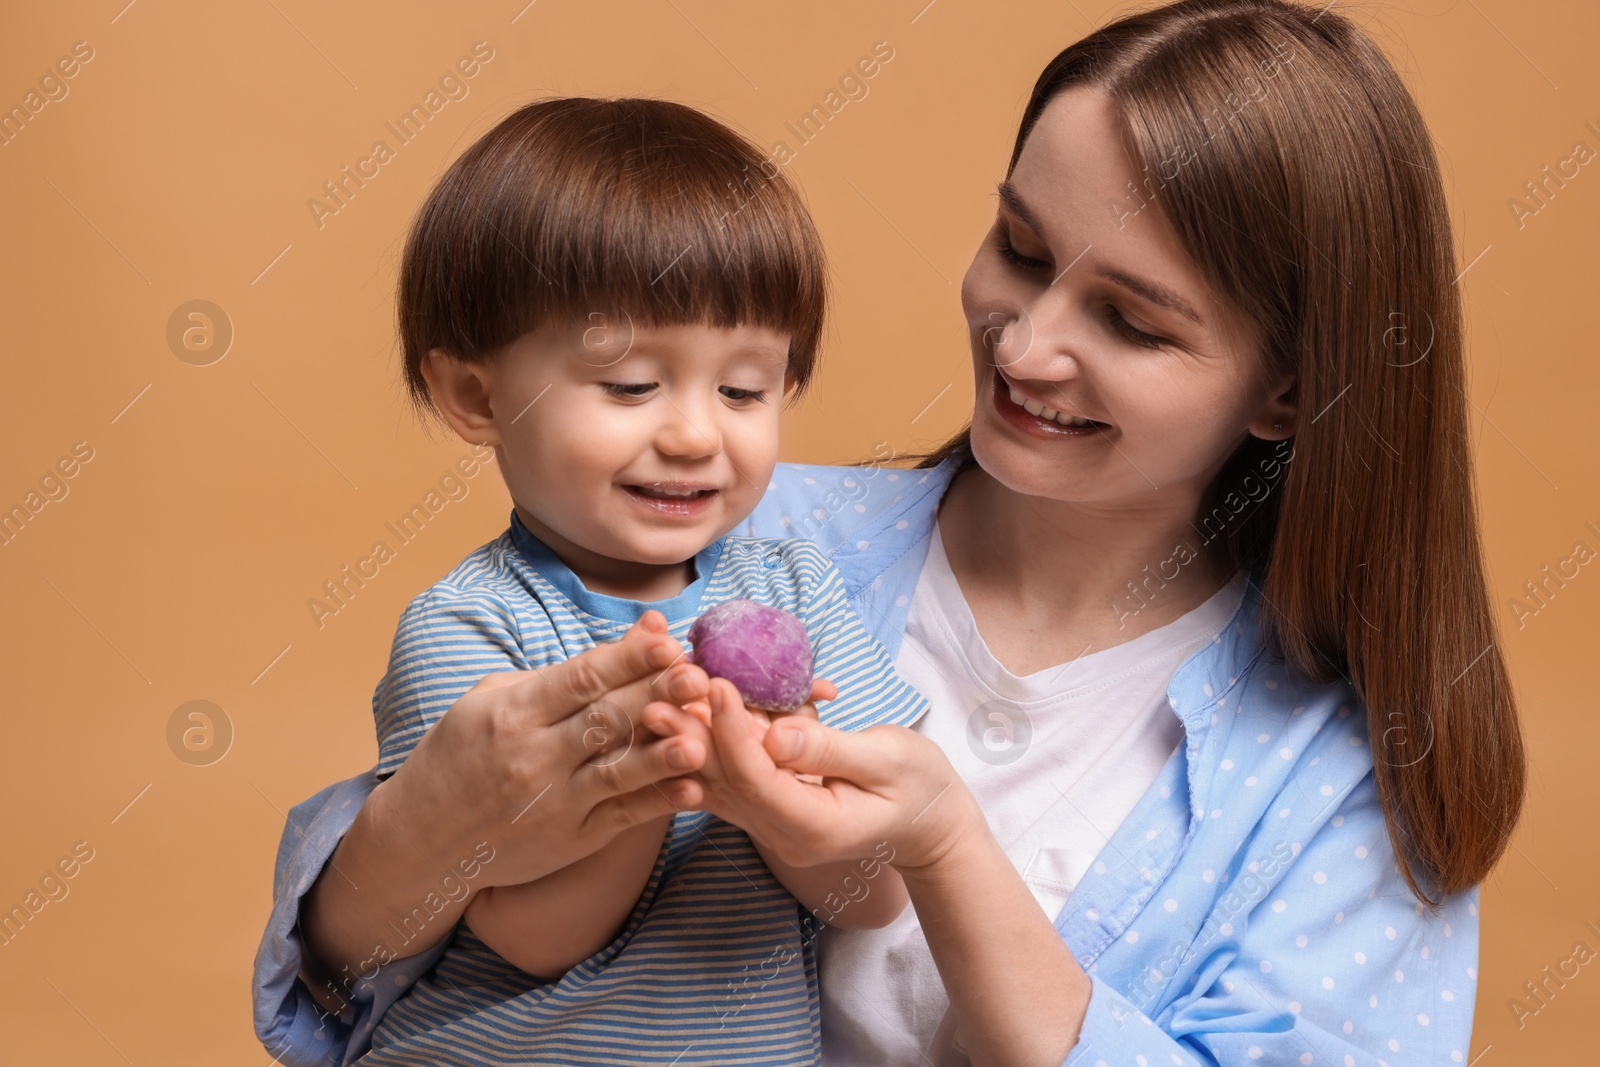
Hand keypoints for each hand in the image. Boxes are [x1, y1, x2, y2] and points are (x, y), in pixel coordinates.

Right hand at [367, 610, 708, 890]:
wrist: (423, 837)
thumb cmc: (464, 752)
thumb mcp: (495, 699)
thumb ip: (565, 674)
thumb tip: (636, 634)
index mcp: (513, 713)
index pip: (580, 679)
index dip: (626, 659)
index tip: (666, 639)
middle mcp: (533, 757)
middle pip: (606, 719)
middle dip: (656, 695)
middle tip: (700, 675)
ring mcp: (553, 803)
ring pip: (617, 772)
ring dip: (663, 754)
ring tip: (702, 736)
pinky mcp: (570, 840)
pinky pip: (621, 818)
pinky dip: (657, 803)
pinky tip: (693, 788)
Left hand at [642, 670, 980, 873]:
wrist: (927, 824)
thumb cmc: (919, 786)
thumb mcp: (888, 760)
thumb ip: (830, 749)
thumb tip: (778, 732)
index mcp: (815, 829)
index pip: (759, 781)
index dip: (734, 732)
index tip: (718, 685)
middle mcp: (782, 834)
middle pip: (726, 782)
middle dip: (693, 730)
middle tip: (667, 684)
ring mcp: (771, 826)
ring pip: (718, 780)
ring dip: (689, 734)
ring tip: (661, 691)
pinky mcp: (766, 808)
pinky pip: (728, 777)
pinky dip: (706, 741)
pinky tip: (681, 708)